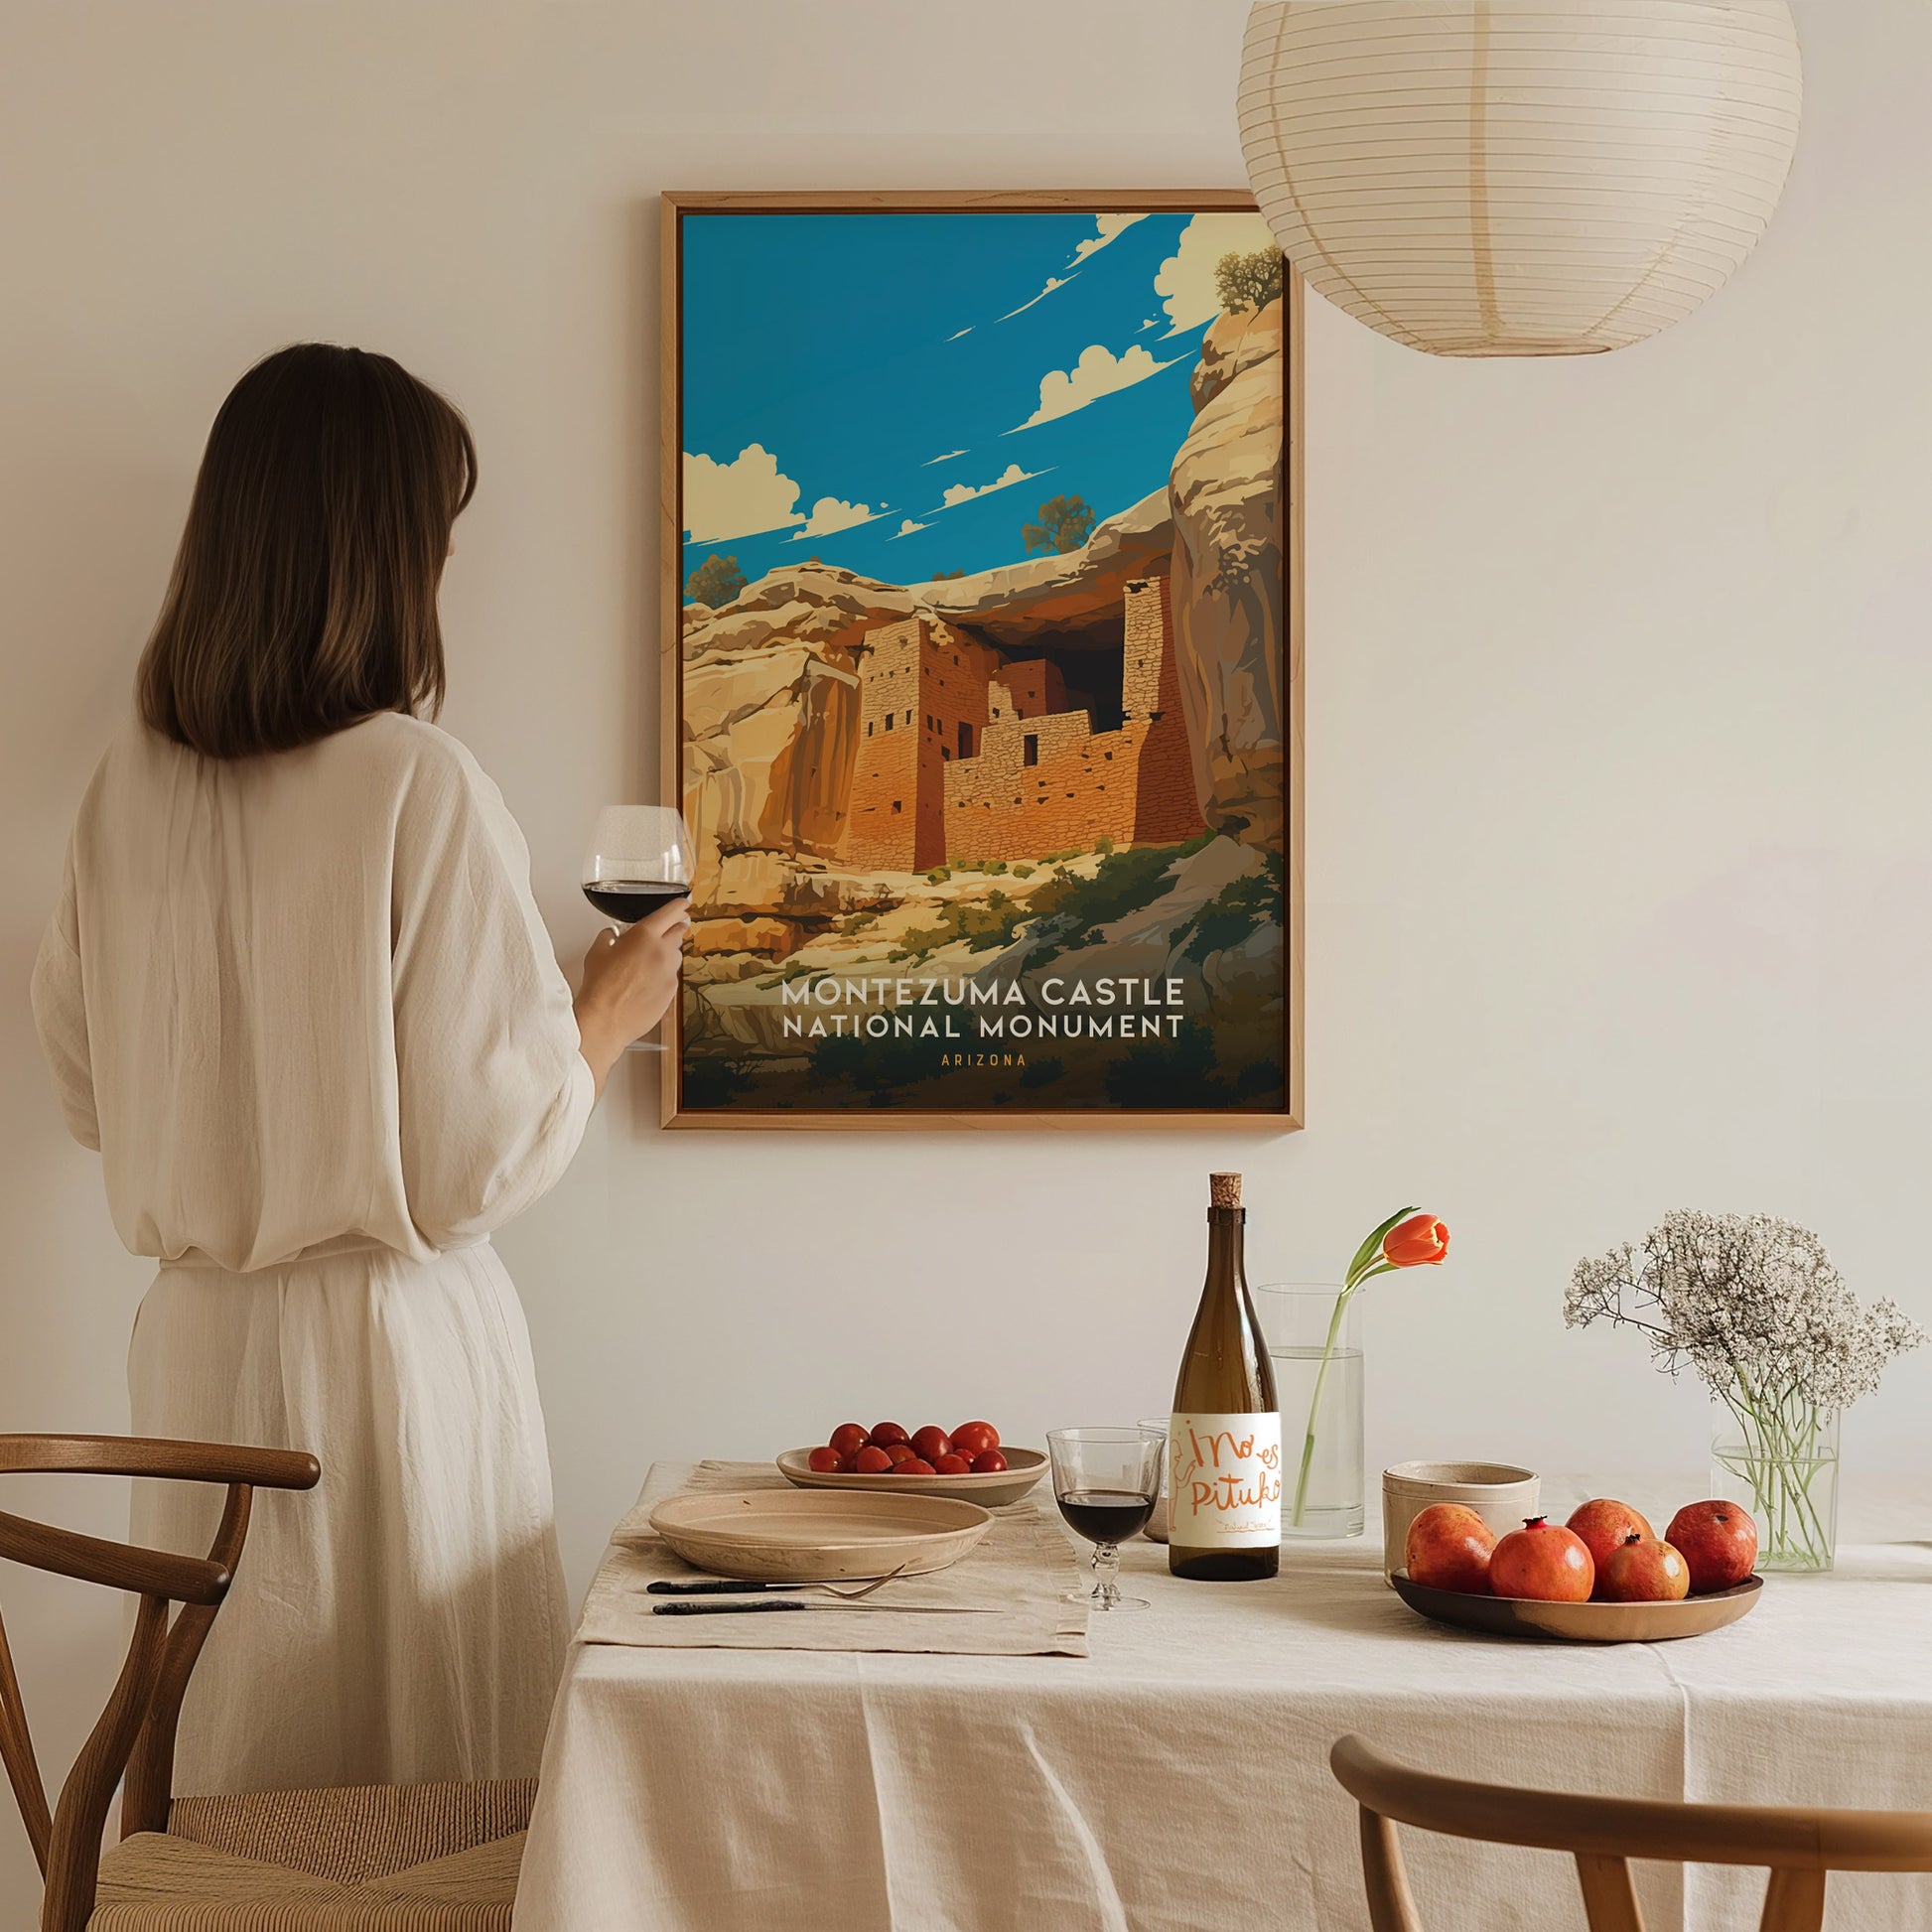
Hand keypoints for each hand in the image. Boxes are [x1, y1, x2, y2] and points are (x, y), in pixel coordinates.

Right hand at [574, 895, 690, 1094]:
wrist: (606, 1020)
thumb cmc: (600, 987)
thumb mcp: (597, 952)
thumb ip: (609, 937)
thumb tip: (612, 935)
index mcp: (645, 935)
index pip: (670, 912)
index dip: (679, 906)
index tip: (683, 903)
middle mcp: (662, 952)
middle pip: (678, 932)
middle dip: (674, 929)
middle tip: (666, 931)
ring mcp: (670, 973)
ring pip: (676, 956)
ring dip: (667, 954)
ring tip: (647, 963)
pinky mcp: (672, 992)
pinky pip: (671, 977)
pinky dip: (663, 975)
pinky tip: (646, 983)